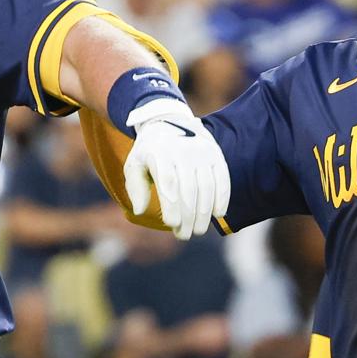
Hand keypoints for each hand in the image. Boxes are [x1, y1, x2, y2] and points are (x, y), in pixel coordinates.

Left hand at [121, 99, 230, 238]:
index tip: (172, 225)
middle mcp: (183, 151)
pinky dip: (222, 198)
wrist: (169, 122)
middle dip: (187, 216)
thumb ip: (135, 187)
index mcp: (160, 154)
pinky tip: (218, 214)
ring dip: (204, 213)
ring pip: (206, 187)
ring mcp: (201, 152)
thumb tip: (139, 210)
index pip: (168, 182)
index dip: (172, 206)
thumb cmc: (149, 152)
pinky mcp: (215, 154)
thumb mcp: (134, 164)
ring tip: (198, 230)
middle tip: (184, 235)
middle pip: (188, 189)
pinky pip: (222, 178)